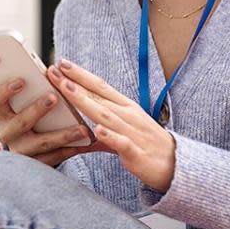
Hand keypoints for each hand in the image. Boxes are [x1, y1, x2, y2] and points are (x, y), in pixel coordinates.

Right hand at [0, 78, 96, 166]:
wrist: (34, 147)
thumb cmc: (35, 111)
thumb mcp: (29, 100)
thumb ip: (37, 88)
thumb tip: (55, 70)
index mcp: (3, 112)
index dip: (4, 90)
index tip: (21, 81)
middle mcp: (7, 132)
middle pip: (19, 122)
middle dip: (37, 110)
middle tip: (54, 97)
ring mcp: (19, 150)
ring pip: (39, 143)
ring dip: (62, 135)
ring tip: (82, 128)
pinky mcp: (34, 164)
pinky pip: (52, 158)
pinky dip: (68, 150)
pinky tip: (83, 143)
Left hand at [46, 60, 176, 192]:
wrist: (176, 165)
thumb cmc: (146, 145)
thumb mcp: (123, 129)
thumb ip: (100, 125)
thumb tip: (78, 126)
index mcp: (125, 107)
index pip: (100, 86)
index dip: (80, 74)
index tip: (61, 63)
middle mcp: (127, 115)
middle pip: (97, 96)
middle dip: (74, 83)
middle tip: (53, 70)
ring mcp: (132, 132)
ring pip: (105, 115)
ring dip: (85, 101)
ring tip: (67, 89)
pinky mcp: (136, 153)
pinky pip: (122, 143)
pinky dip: (110, 136)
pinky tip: (97, 130)